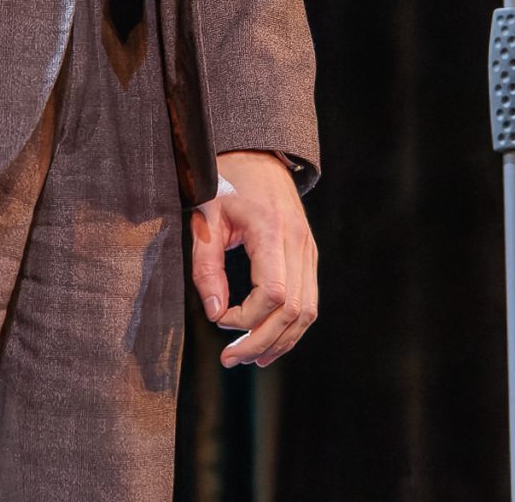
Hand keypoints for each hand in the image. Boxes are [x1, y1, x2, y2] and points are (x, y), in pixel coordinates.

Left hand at [189, 149, 318, 367]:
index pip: (273, 293)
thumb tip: (215, 314)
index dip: (246, 318)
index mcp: (272, 231)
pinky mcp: (309, 256)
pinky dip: (291, 327)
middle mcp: (298, 243)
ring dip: (280, 341)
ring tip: (250, 359)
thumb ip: (207, 266)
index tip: (219, 319)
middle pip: (293, 310)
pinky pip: (308, 301)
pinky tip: (269, 341)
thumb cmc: (225, 182)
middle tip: (231, 359)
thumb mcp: (205, 217)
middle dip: (262, 341)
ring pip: (307, 312)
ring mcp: (309, 250)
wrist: (257, 154)